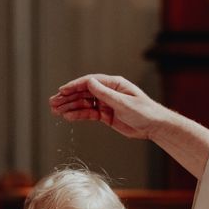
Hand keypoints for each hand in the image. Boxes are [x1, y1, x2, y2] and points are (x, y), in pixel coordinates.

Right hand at [49, 74, 165, 139]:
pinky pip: (89, 114)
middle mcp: (108, 92)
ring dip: (70, 107)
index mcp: (114, 84)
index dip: (74, 86)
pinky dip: (78, 115)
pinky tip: (68, 117)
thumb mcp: (124, 103)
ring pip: (84, 104)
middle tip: (53, 102)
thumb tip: (90, 82)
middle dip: (68, 97)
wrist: (154, 126)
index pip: (90, 83)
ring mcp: (106, 103)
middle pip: (84, 93)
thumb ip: (106, 94)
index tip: (62, 90)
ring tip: (55, 111)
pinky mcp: (106, 115)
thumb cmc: (144, 111)